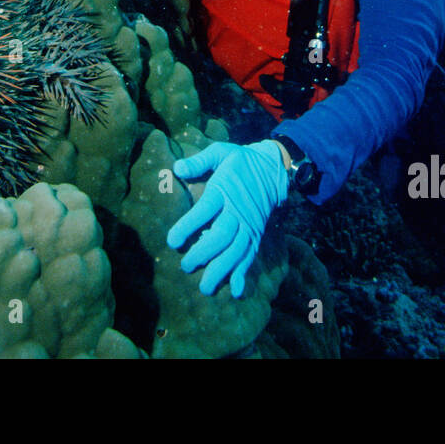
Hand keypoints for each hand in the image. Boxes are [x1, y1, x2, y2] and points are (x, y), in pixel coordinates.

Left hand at [166, 140, 288, 296]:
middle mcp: (238, 210)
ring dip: (221, 270)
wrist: (272, 169)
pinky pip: (250, 256)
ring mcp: (249, 225)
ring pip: (236, 251)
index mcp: (224, 189)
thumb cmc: (240, 161)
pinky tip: (236, 291)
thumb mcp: (220, 152)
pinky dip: (244, 274)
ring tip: (205, 288)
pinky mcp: (256, 234)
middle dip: (203, 254)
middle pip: (221, 235)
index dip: (188, 226)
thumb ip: (198, 161)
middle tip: (185, 266)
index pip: (205, 210)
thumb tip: (176, 168)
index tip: (172, 241)